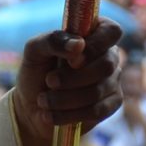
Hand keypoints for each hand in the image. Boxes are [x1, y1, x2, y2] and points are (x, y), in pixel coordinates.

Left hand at [12, 20, 125, 145]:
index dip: (94, 45)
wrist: (32, 107)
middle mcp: (109, 56)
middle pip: (106, 65)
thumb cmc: (36, 72)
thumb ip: (53, 40)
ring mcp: (113, 81)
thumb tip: (79, 45)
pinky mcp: (111, 105)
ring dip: (64, 99)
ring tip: (43, 100)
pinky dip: (69, 114)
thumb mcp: (35, 50)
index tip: (71, 60)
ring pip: (97, 91)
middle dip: (72, 78)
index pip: (111, 31)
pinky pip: (97, 111)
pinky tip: (51, 114)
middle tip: (49, 81)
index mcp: (94, 34)